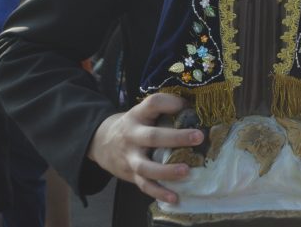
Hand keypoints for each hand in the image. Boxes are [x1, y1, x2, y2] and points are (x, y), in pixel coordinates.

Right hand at [86, 93, 203, 203]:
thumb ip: (164, 110)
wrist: (102, 142)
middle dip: (176, 138)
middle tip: (198, 137)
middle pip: (152, 137)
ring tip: (186, 171)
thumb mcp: (144, 112)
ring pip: (146, 166)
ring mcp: (130, 157)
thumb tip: (197, 109)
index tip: (187, 106)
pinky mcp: (130, 175)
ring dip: (166, 170)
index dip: (170, 103)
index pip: (153, 103)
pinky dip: (158, 193)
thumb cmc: (135, 125)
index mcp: (138, 115)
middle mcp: (132, 135)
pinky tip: (174, 197)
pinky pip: (144, 185)